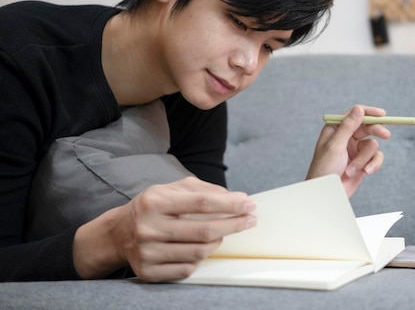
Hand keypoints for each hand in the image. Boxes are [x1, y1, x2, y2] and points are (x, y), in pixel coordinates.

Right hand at [73, 177, 255, 281]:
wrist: (118, 233)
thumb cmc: (153, 207)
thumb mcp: (171, 189)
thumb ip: (203, 189)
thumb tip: (236, 197)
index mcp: (155, 201)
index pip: (202, 203)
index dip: (230, 204)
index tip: (249, 204)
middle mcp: (149, 227)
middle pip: (204, 230)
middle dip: (234, 225)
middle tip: (250, 220)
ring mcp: (147, 252)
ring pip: (199, 252)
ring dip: (218, 242)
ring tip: (223, 233)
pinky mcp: (148, 272)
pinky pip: (187, 268)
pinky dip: (200, 259)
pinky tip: (201, 249)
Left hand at [306, 105, 390, 196]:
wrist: (328, 193)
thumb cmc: (325, 169)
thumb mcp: (336, 145)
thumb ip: (348, 126)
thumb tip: (359, 109)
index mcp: (336, 129)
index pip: (355, 114)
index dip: (369, 113)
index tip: (382, 114)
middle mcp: (346, 137)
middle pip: (368, 127)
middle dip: (376, 131)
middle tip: (386, 135)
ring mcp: (355, 150)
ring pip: (372, 145)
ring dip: (365, 158)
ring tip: (354, 169)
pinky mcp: (363, 162)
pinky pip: (376, 157)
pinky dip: (373, 164)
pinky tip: (366, 172)